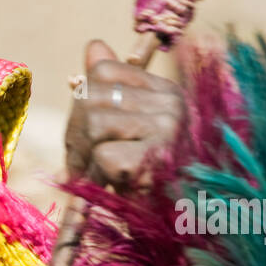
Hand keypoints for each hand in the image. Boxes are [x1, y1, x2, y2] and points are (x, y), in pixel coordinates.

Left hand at [64, 40, 183, 191]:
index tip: (86, 137)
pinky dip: (101, 176)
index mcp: (164, 90)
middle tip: (85, 164)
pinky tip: (121, 185)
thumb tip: (93, 47)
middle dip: (77, 136)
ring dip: (89, 158)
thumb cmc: (152, 178)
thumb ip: (111, 91)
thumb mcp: (129, 130)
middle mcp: (171, 102)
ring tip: (107, 175)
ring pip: (94, 125)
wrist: (189, 219)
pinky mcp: (158, 157)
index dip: (82, 104)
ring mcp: (168, 128)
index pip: (102, 71)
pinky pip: (103, 156)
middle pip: (91, 97)